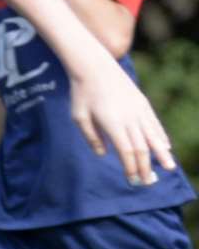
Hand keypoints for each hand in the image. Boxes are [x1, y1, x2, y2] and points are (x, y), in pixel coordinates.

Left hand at [70, 68, 176, 185]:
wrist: (94, 66)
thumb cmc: (82, 93)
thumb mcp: (79, 117)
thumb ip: (92, 137)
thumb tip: (104, 155)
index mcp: (113, 124)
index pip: (127, 151)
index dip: (131, 168)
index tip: (133, 181)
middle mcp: (130, 118)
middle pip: (142, 147)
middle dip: (145, 166)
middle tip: (148, 182)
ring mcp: (139, 110)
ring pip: (153, 136)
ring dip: (160, 154)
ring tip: (168, 167)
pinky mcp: (142, 103)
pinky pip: (154, 123)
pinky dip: (160, 136)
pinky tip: (164, 146)